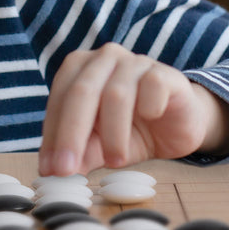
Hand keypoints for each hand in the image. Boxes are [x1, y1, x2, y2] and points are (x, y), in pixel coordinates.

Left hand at [38, 43, 228, 175]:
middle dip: (71, 134)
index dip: (52, 135)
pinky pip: (152, 87)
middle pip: (81, 92)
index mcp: (79, 68)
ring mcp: (134, 62)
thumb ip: (79, 152)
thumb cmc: (132, 129)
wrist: (179, 125)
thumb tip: (53, 171)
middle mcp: (104, 58)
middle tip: (66, 170)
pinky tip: (150, 120)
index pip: (58, 100)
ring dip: (112, 133)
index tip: (49, 170)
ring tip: (114, 161)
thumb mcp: (101, 145)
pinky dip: (148, 108)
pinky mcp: (163, 72)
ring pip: (115, 94)